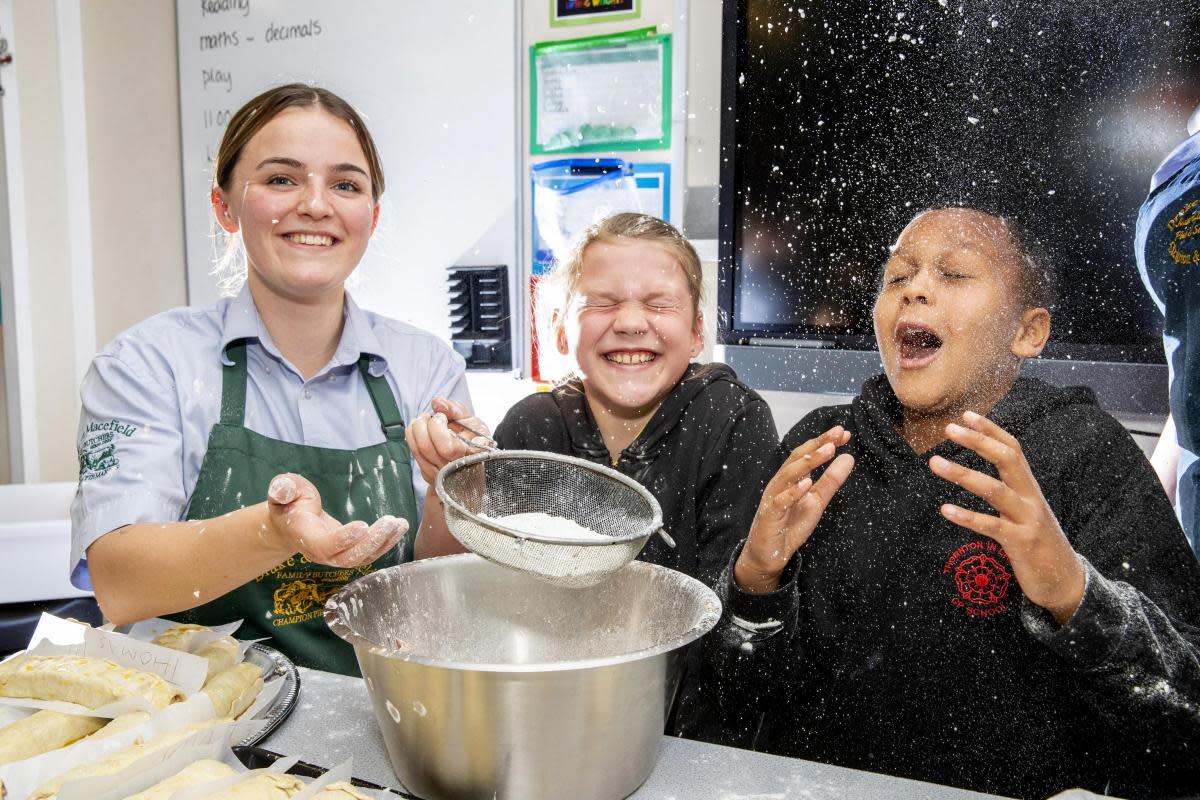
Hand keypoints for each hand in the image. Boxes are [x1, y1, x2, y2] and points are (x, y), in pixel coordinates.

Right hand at [264, 473, 408, 566]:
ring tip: (400, 523)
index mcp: (305, 537)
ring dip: (384, 543)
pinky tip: (400, 527)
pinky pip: (370, 554)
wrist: (291, 522)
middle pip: (348, 558)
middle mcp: (322, 552)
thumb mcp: (282, 489)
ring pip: (362, 559)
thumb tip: (282, 489)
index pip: (325, 545)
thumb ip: (281, 488)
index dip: (343, 539)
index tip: (363, 525)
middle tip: (390, 522)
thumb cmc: (288, 502)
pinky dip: (387, 543)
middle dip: (371, 543)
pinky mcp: (349, 552)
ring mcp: (336, 556)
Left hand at [405, 396, 491, 484]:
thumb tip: (437, 403)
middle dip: (423, 424)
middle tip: (428, 416)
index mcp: (470, 454)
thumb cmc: (474, 439)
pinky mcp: (429, 475)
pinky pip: (414, 454)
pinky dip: (412, 436)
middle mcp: (454, 469)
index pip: (446, 447)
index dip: (438, 428)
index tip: (442, 416)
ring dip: (415, 428)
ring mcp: (441, 474)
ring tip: (423, 419)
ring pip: (418, 450)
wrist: (472, 460)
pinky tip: (419, 429)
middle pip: (427, 447)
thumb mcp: (472, 421)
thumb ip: (456, 410)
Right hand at [734, 427, 854, 593]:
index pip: (807, 454)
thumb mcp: (817, 502)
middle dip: (817, 445)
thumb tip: (849, 457)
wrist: (769, 555)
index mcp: (791, 478)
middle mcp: (780, 483)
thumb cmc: (790, 525)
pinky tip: (807, 483)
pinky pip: (780, 501)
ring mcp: (773, 498)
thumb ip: (831, 481)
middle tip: (836, 434)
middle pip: (797, 458)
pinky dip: (793, 492)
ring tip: (827, 451)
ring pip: (788, 475)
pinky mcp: (769, 515)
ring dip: (808, 462)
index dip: (824, 442)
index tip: (843, 433)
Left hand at [929, 411, 1085, 624]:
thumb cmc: (1039, 544)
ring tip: (934, 462)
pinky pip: (991, 527)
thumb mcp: (1026, 512)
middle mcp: (1031, 499)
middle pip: (1007, 460)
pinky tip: (945, 510)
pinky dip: (967, 517)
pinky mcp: (1021, 544)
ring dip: (962, 474)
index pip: (1013, 450)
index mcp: (1030, 489)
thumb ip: (1009, 492)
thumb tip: (982, 475)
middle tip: (949, 429)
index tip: (967, 415)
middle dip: (978, 441)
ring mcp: (1027, 520)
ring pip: (995, 490)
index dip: (991, 430)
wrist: (1067, 582)